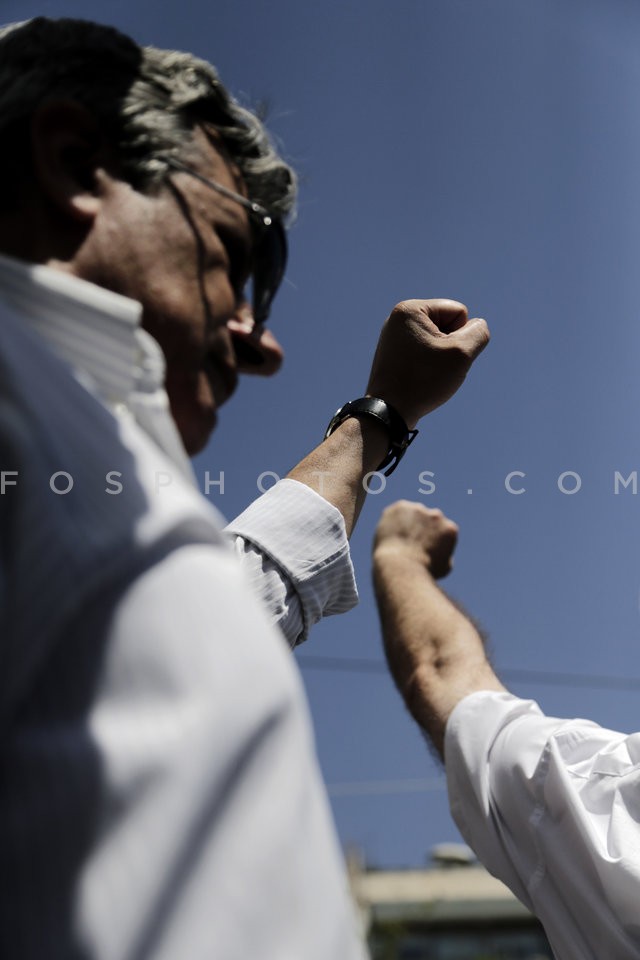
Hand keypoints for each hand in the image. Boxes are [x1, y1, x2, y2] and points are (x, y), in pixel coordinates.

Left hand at [366, 299, 489, 427]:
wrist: (388, 412)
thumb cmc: (423, 381)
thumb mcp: (461, 353)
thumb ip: (478, 333)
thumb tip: (477, 326)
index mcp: (410, 309)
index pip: (458, 312)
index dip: (460, 337)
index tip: (440, 355)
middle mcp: (398, 318)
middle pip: (447, 325)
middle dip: (449, 347)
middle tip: (433, 368)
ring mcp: (394, 337)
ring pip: (437, 341)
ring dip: (441, 358)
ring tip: (425, 375)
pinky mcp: (394, 354)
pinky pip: (425, 353)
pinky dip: (428, 366)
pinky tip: (418, 380)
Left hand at [373, 501, 457, 579]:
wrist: (402, 565)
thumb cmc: (423, 572)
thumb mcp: (444, 568)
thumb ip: (446, 555)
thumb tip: (443, 551)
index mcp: (450, 529)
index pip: (441, 530)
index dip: (430, 541)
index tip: (421, 551)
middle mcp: (436, 516)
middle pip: (427, 520)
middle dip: (420, 529)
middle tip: (408, 544)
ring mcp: (418, 509)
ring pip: (411, 514)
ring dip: (407, 524)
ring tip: (398, 541)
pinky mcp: (401, 507)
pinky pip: (396, 512)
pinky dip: (392, 521)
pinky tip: (391, 535)